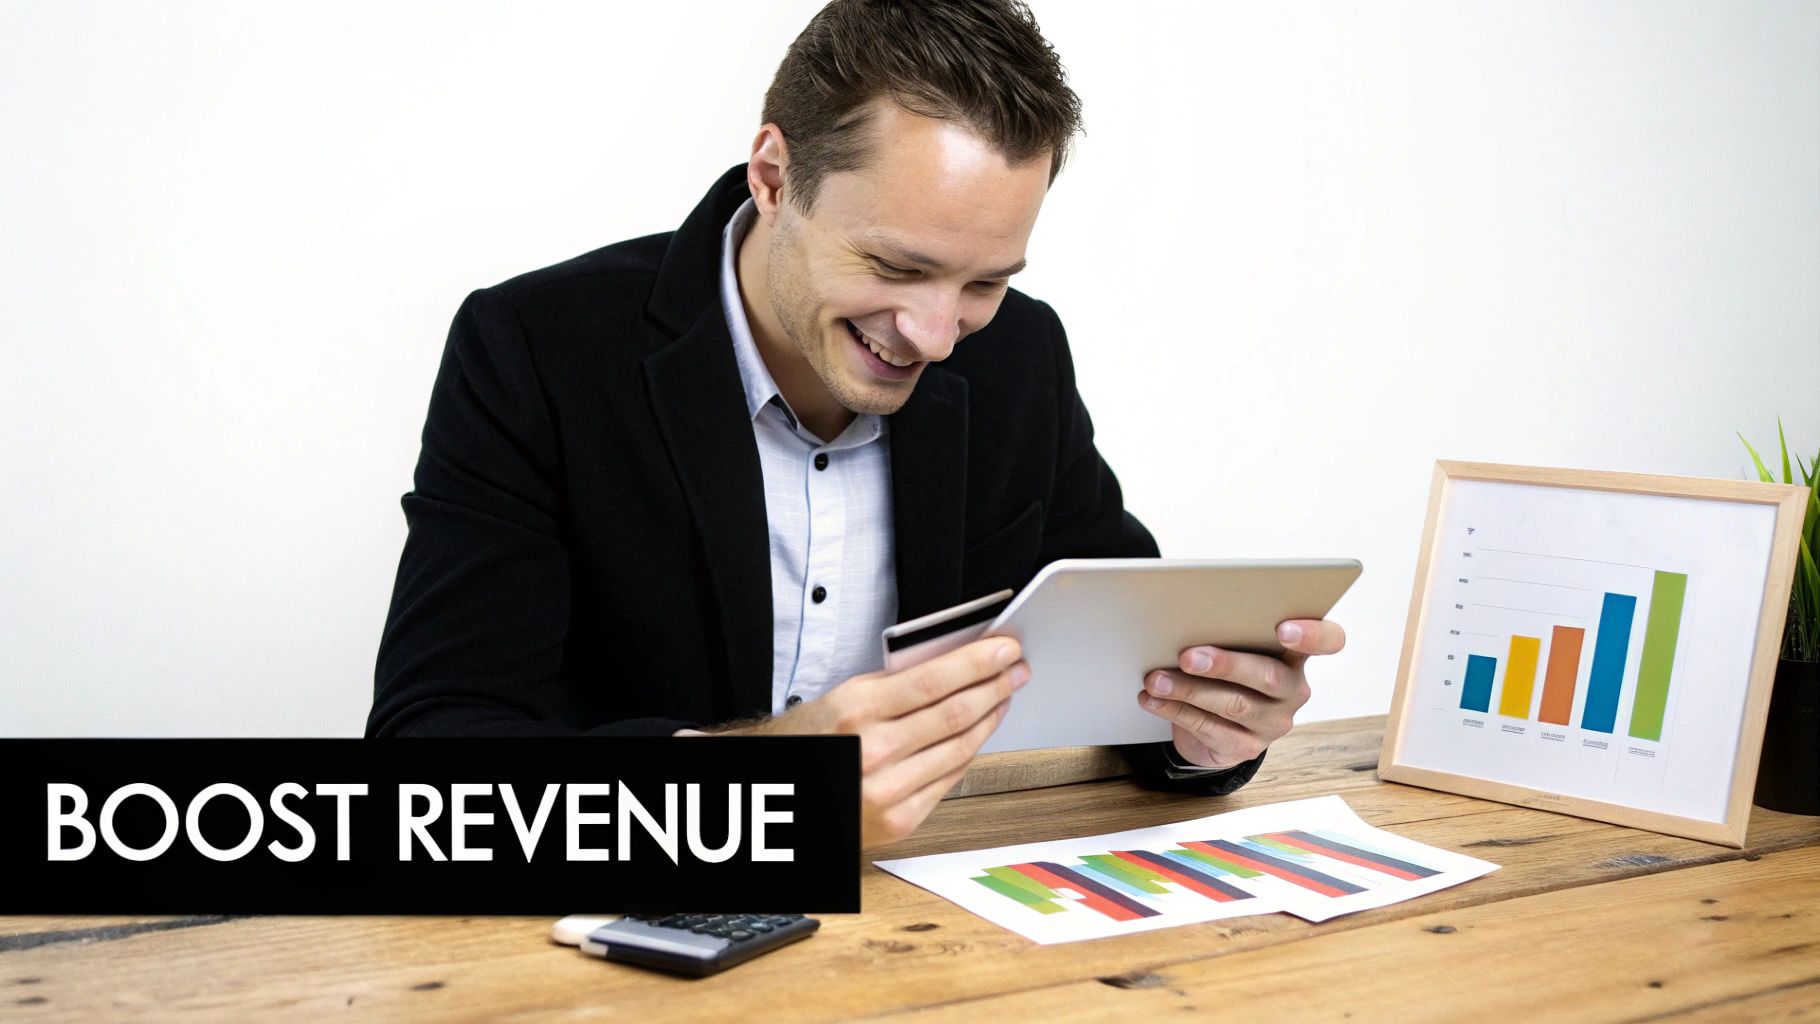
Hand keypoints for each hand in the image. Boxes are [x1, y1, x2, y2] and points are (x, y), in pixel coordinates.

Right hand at [714, 637, 1028, 846]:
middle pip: (955, 713)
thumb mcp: (840, 698)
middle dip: (995, 686)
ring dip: (990, 718)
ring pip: (960, 748)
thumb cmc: (809, 743)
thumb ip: (894, 684)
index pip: (934, 680)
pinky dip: (970, 752)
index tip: (1006, 648)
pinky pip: (950, 779)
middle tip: (1017, 669)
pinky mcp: (899, 821)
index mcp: (855, 711)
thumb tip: (952, 662)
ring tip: (1003, 696)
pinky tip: (979, 733)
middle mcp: (873, 752)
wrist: (779, 796)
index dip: (978, 662)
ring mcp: (888, 790)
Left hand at [1137, 619, 1345, 768]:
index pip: (1329, 640)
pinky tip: (1152, 699)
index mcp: (1296, 653)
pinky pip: (1209, 728)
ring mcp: (1273, 721)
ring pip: (1233, 704)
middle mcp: (1293, 688)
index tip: (1284, 628)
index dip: (1313, 634)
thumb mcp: (1232, 647)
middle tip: (1187, 656)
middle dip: (1224, 664)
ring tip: (1155, 679)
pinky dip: (1175, 710)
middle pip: (1267, 675)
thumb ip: (1226, 632)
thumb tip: (1183, 620)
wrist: (1215, 724)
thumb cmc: (1225, 670)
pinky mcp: (1246, 747)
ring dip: (1188, 689)